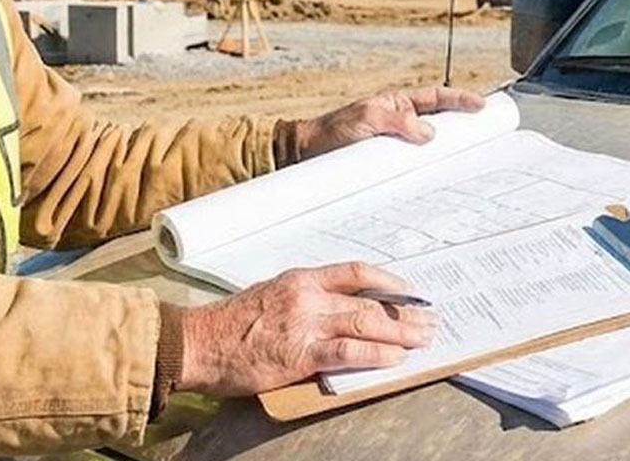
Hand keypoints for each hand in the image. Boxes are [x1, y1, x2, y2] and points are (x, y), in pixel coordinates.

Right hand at [174, 262, 436, 396]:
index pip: (355, 270)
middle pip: (369, 299)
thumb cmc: (230, 325)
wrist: (200, 343)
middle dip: (405, 312)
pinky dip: (377, 355)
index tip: (410, 291)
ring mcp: (306, 324)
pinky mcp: (302, 353)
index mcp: (300, 279)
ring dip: (401, 333)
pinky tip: (396, 359)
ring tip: (424, 340)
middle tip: (430, 320)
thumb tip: (337, 314)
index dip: (388, 280)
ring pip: (367, 322)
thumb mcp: (270, 298)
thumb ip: (303, 302)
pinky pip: (350, 352)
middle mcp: (308, 296)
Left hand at [282, 85, 485, 161]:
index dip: (460, 100)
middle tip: (486, 137)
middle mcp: (400, 123)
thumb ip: (396, 121)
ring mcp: (396, 146)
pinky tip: (439, 185)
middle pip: (440, 124)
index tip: (482, 105)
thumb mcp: (365, 118)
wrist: (307, 155)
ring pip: (430, 150)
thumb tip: (428, 133)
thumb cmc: (331, 131)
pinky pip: (415, 170)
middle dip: (463, 129)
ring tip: (467, 164)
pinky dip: (428, 176)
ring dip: (446, 157)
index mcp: (396, 104)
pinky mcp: (389, 167)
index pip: (436, 98)